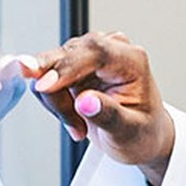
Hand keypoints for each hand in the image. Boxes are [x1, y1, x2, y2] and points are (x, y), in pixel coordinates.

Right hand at [27, 31, 174, 185]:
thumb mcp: (129, 131)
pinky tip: (72, 118)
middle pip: (67, 56)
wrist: (140, 135)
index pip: (95, 52)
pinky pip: (45, 78)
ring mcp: (89, 56)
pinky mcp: (73, 65)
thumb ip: (108, 115)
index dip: (67, 67)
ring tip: (79, 126)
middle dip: (54, 89)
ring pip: (50, 68)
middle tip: (52, 106)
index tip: (44, 86)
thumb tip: (85, 101)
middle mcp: (111, 50)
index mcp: (131, 60)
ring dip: (57, 102)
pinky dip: (53, 102)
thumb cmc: (141, 131)